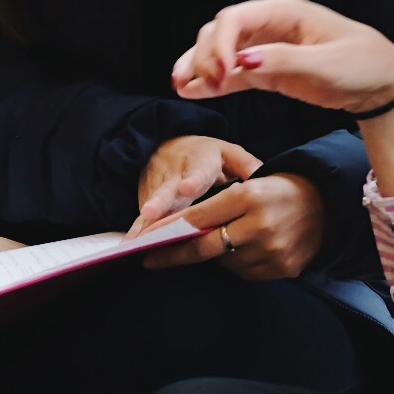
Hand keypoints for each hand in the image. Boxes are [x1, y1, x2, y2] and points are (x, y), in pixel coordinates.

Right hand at [130, 135, 260, 235]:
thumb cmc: (206, 156)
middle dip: (158, 201)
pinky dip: (136, 232)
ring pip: (151, 207)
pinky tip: (129, 246)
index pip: (197, 171)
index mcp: (199, 162)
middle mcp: (174, 174)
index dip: (193, 180)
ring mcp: (157, 188)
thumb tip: (265, 177)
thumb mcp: (228, 153)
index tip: (189, 188)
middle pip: (167, 189)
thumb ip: (246, 165)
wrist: (168, 146)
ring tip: (135, 239)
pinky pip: (142, 219)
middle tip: (152, 212)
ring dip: (143, 223)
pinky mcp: (147, 201)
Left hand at [143, 174, 326, 279]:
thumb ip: (219, 204)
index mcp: (250, 196)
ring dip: (214, 256)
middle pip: (205, 247)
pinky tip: (244, 250)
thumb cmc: (281, 190)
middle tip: (150, 260)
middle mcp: (260, 225)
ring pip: (224, 262)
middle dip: (174, 255)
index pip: (199, 217)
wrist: (328, 205)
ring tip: (221, 241)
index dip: (169, 229)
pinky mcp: (283, 268)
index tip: (148, 240)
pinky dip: (236, 264)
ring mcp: (272, 250)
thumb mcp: (251, 183)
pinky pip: (245, 273)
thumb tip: (179, 228)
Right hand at [171, 0, 393, 114]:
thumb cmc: (363, 65)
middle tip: (206, 84)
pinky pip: (233, 72)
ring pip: (220, 50)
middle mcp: (269, 24)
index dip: (219, 42)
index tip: (218, 71)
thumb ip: (284, 61)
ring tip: (180, 85)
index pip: (235, 18)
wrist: (382, 84)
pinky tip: (192, 91)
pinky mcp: (268, 69)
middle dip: (205, 55)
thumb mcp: (327, 65)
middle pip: (220, 31)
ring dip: (199, 66)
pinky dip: (213, 81)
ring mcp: (266, 46)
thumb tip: (246, 60)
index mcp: (284, 11)